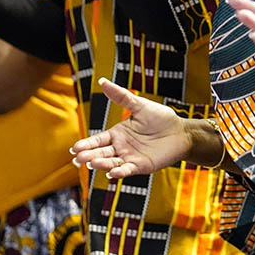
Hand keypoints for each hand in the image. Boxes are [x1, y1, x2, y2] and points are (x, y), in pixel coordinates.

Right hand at [71, 78, 191, 178]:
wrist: (180, 131)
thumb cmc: (160, 118)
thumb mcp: (139, 105)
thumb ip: (121, 96)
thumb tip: (102, 81)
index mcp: (117, 134)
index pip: (98, 140)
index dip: (86, 145)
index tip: (74, 149)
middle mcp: (121, 147)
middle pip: (101, 153)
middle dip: (89, 156)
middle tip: (78, 159)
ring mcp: (130, 157)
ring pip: (111, 162)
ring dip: (101, 164)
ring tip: (92, 163)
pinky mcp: (141, 166)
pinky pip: (128, 169)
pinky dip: (120, 172)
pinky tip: (112, 173)